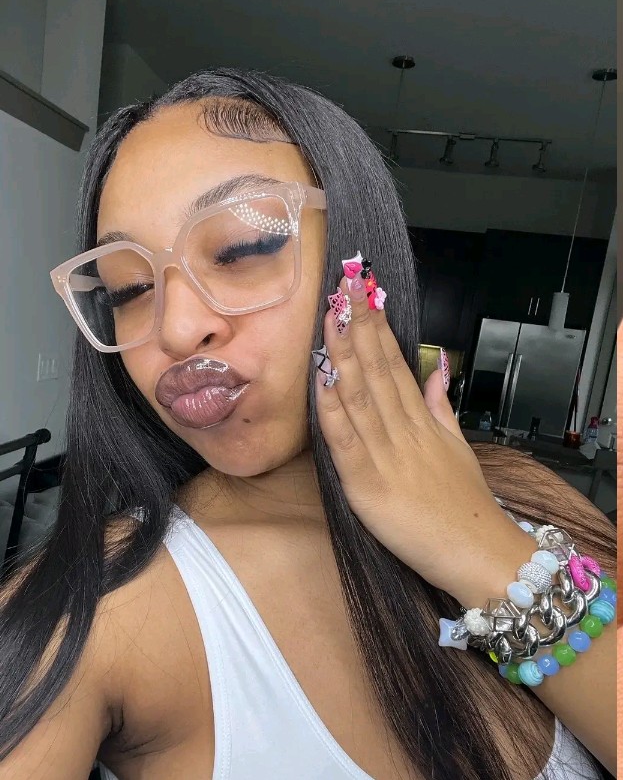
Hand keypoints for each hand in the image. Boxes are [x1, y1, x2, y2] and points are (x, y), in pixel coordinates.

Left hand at [314, 274, 532, 608]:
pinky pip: (344, 438)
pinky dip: (331, 407)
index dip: (377, 329)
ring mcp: (383, 453)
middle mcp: (401, 429)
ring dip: (342, 355)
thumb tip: (435, 371)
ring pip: (358, 395)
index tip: (364, 300)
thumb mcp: (458, 446)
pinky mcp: (365, 482)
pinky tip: (321, 379)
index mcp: (422, 420)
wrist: (475, 551)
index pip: (394, 364)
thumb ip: (442, 407)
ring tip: (330, 319)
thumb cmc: (465, 503)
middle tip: (344, 290)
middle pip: (375, 370)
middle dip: (358, 327)